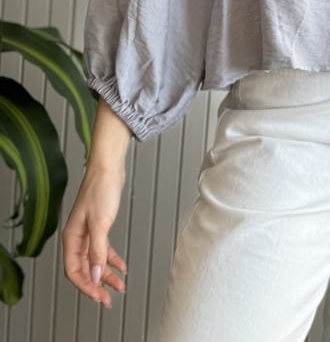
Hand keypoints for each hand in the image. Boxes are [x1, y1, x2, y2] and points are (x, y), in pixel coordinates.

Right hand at [61, 166, 126, 306]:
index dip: (86, 286)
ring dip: (107, 274)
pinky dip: (112, 259)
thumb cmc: (101, 188)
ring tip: (120, 286)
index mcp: (71, 237)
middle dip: (97, 285)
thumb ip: (97, 251)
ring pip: (95, 261)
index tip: (99, 296)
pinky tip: (122, 266)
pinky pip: (103, 249)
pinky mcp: (99, 226)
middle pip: (84, 269)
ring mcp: (88, 232)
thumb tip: (94, 275)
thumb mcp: (100, 223)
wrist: (108, 167)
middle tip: (110, 298)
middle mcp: (77, 237)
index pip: (74, 271)